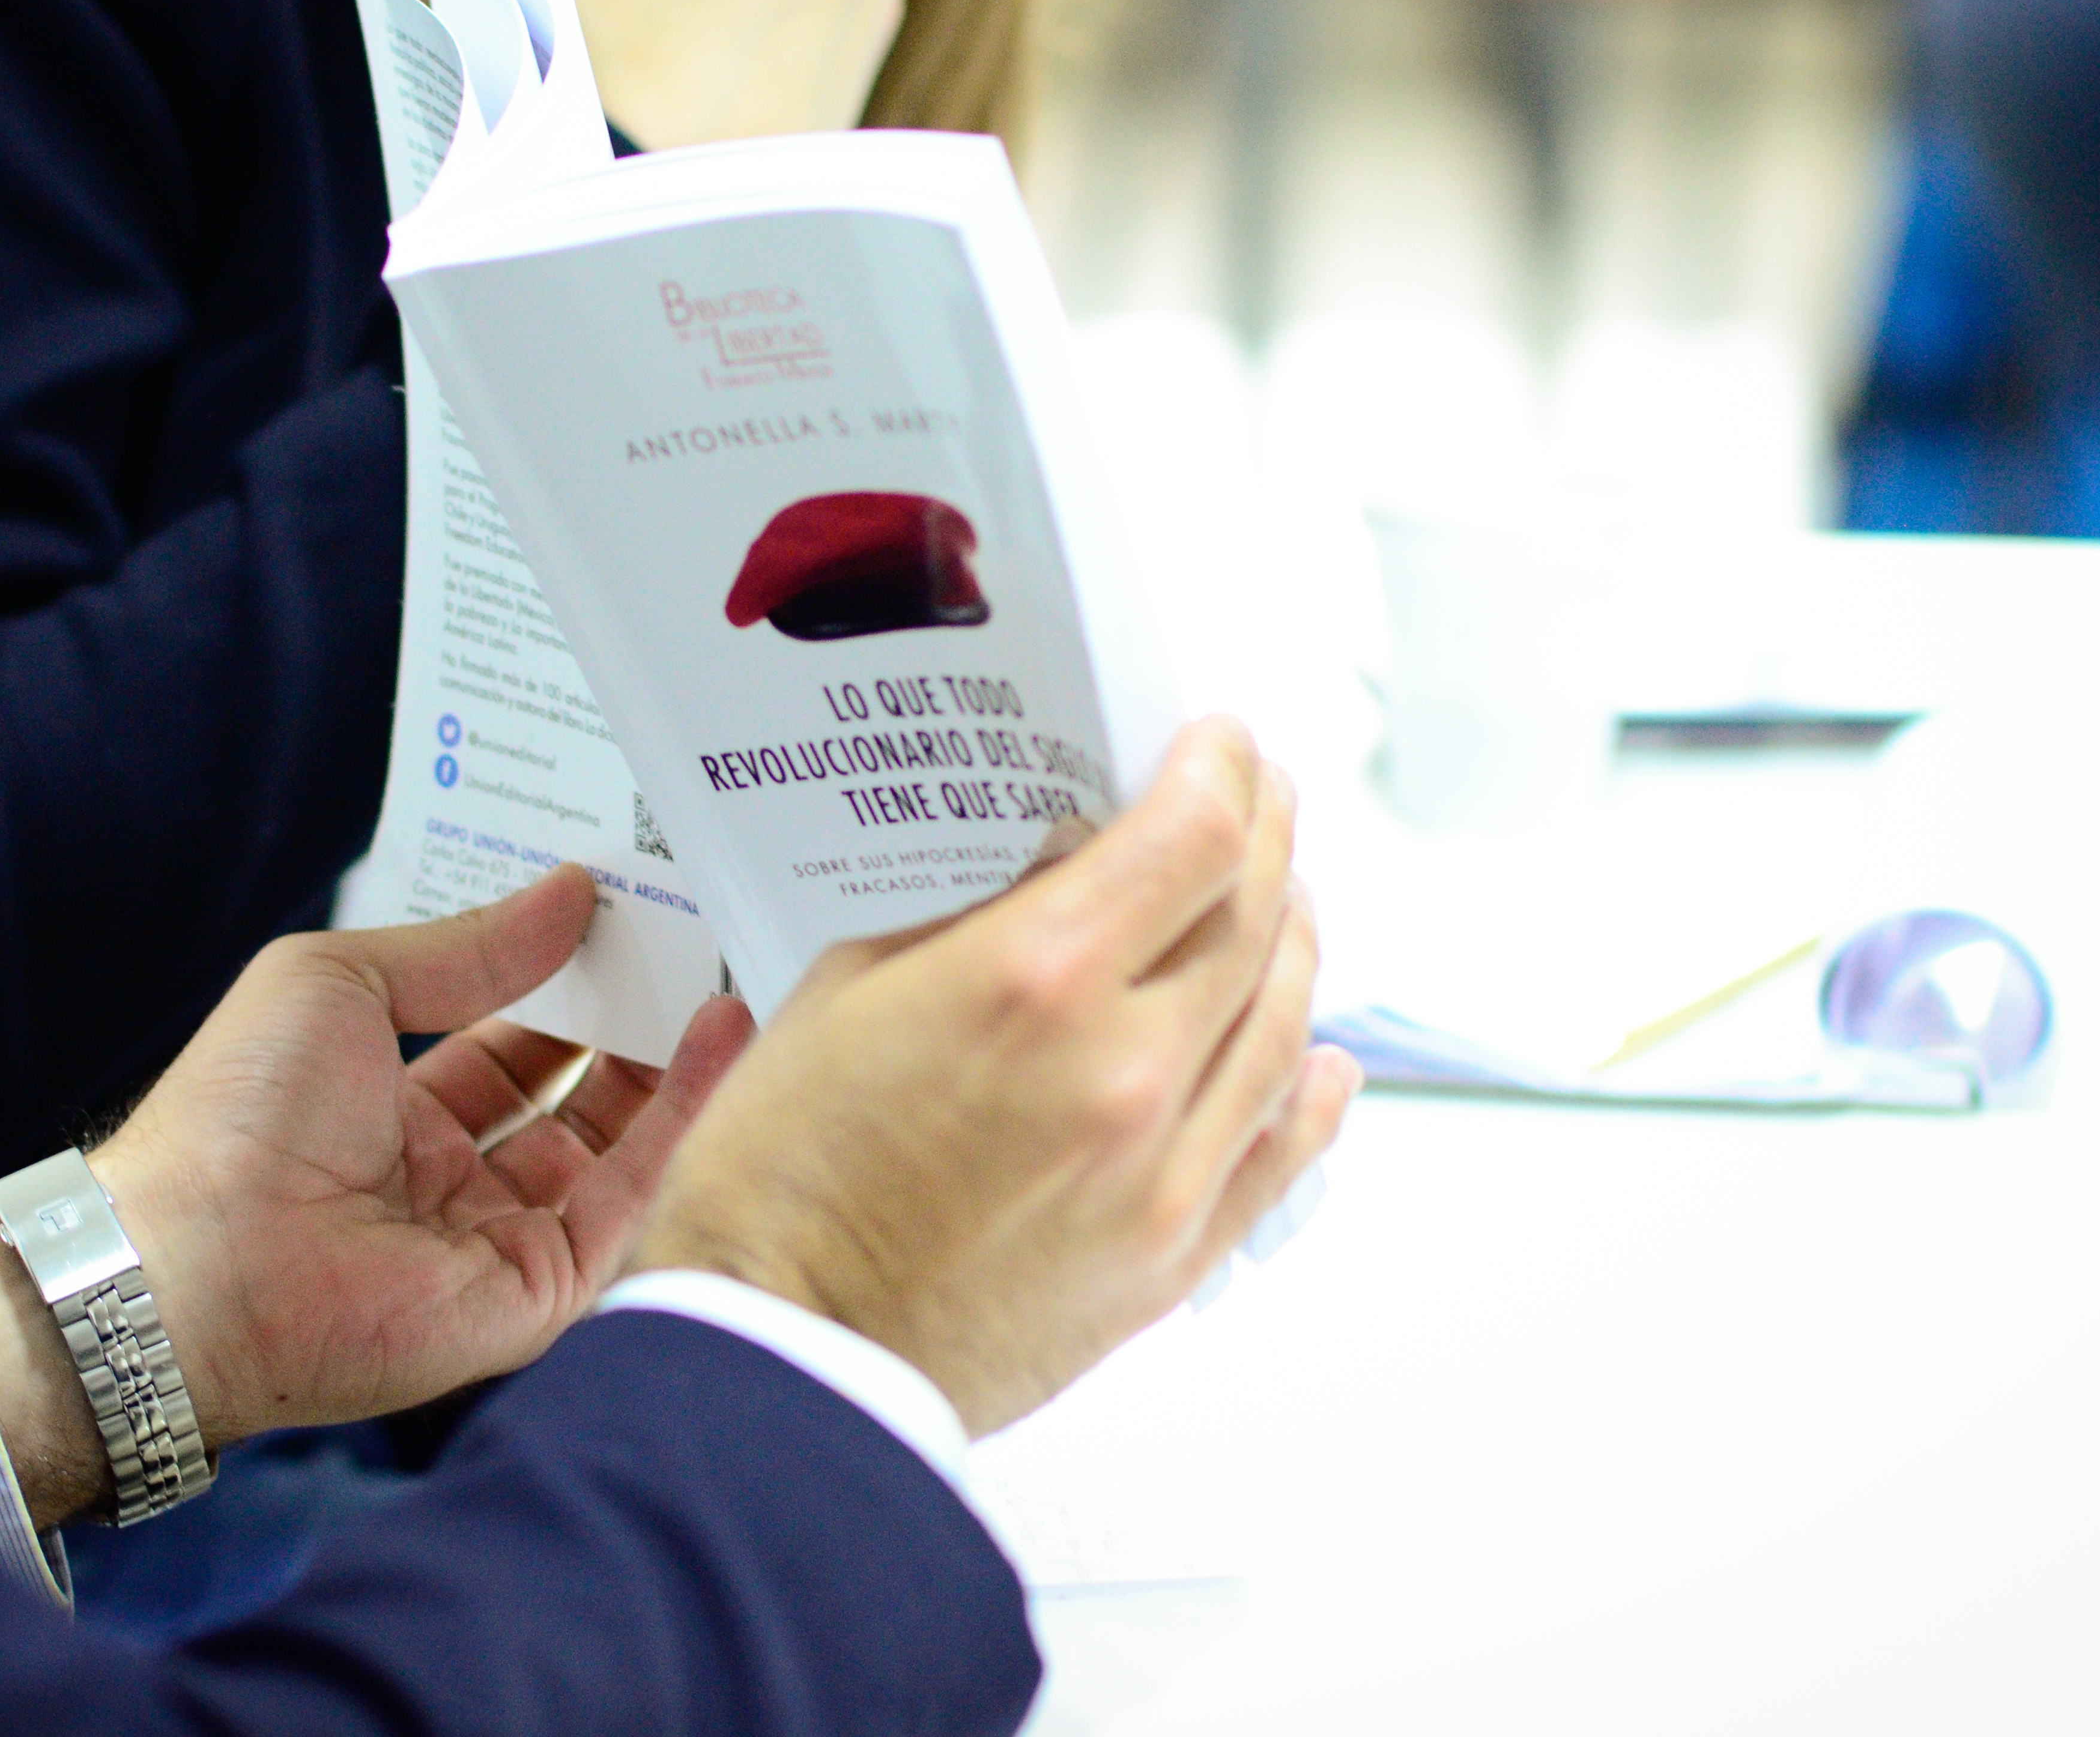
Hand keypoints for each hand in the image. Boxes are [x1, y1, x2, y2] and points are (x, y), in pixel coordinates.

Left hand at [0, 866, 754, 1525]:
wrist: (200, 1262)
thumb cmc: (237, 1113)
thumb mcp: (343, 980)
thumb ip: (468, 946)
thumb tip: (570, 892)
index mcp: (392, 1113)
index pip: (513, 1047)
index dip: (571, 989)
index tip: (633, 929)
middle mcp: (453, 1183)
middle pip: (575, 1102)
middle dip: (638, 1032)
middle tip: (699, 957)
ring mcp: (499, 1243)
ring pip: (616, 1153)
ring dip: (676, 1075)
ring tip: (732, 988)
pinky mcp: (538, 1293)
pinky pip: (629, 1206)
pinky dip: (682, 1128)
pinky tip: (720, 1046)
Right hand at [631, 719, 1358, 1434]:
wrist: (784, 1356)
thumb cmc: (781, 1176)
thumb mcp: (844, 987)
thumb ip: (969, 913)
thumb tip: (1059, 860)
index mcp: (1037, 980)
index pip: (1193, 834)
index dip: (1223, 768)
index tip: (1221, 743)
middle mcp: (1124, 1066)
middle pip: (1252, 913)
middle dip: (1264, 834)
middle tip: (1258, 798)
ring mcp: (1163, 1167)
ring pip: (1283, 1020)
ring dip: (1292, 941)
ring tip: (1279, 901)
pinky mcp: (1173, 1256)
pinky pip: (1279, 1148)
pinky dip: (1308, 1085)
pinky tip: (1318, 1052)